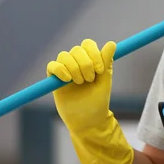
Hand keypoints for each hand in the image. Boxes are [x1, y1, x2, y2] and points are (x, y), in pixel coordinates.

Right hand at [46, 39, 132, 163]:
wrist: (87, 120)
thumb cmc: (98, 100)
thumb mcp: (104, 80)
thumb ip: (106, 62)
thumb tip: (111, 43)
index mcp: (91, 60)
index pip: (88, 44)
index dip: (94, 54)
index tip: (100, 70)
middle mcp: (78, 62)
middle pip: (77, 49)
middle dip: (85, 64)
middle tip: (89, 80)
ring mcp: (65, 69)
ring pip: (64, 55)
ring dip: (74, 68)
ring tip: (80, 82)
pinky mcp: (54, 79)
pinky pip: (52, 66)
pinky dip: (60, 70)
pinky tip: (67, 80)